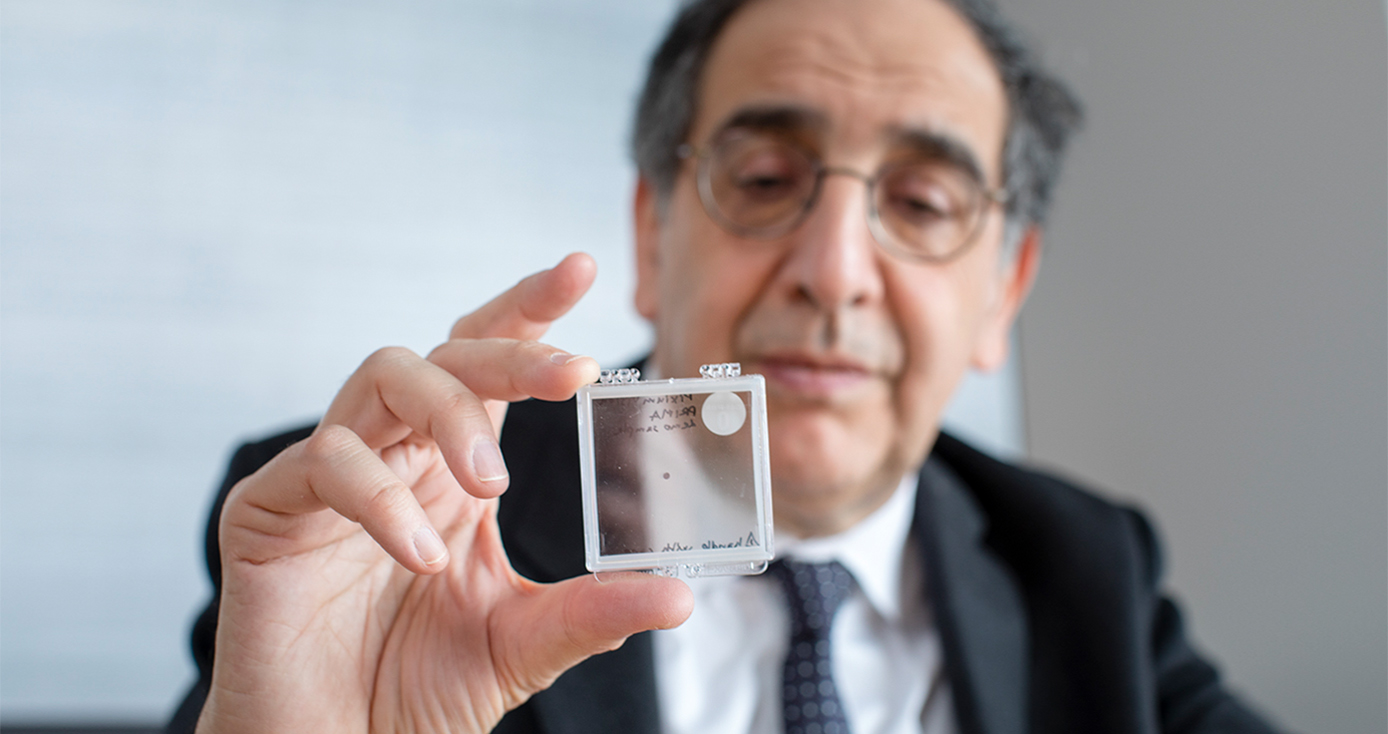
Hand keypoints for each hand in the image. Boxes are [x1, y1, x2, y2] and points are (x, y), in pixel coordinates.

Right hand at [198, 253, 692, 732]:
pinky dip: (378, 498)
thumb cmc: (412, 693)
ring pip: (383, 377)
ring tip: (489, 485)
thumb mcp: (521, 645)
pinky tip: (416, 554)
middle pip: (445, 350)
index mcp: (451, 471)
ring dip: (448, 415)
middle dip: (511, 349)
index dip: (527, 312)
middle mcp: (395, 456)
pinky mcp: (268, 512)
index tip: (580, 269)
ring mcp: (327, 477)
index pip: (488, 365)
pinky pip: (323, 463)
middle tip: (572, 375)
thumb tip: (678, 597)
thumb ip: (590, 612)